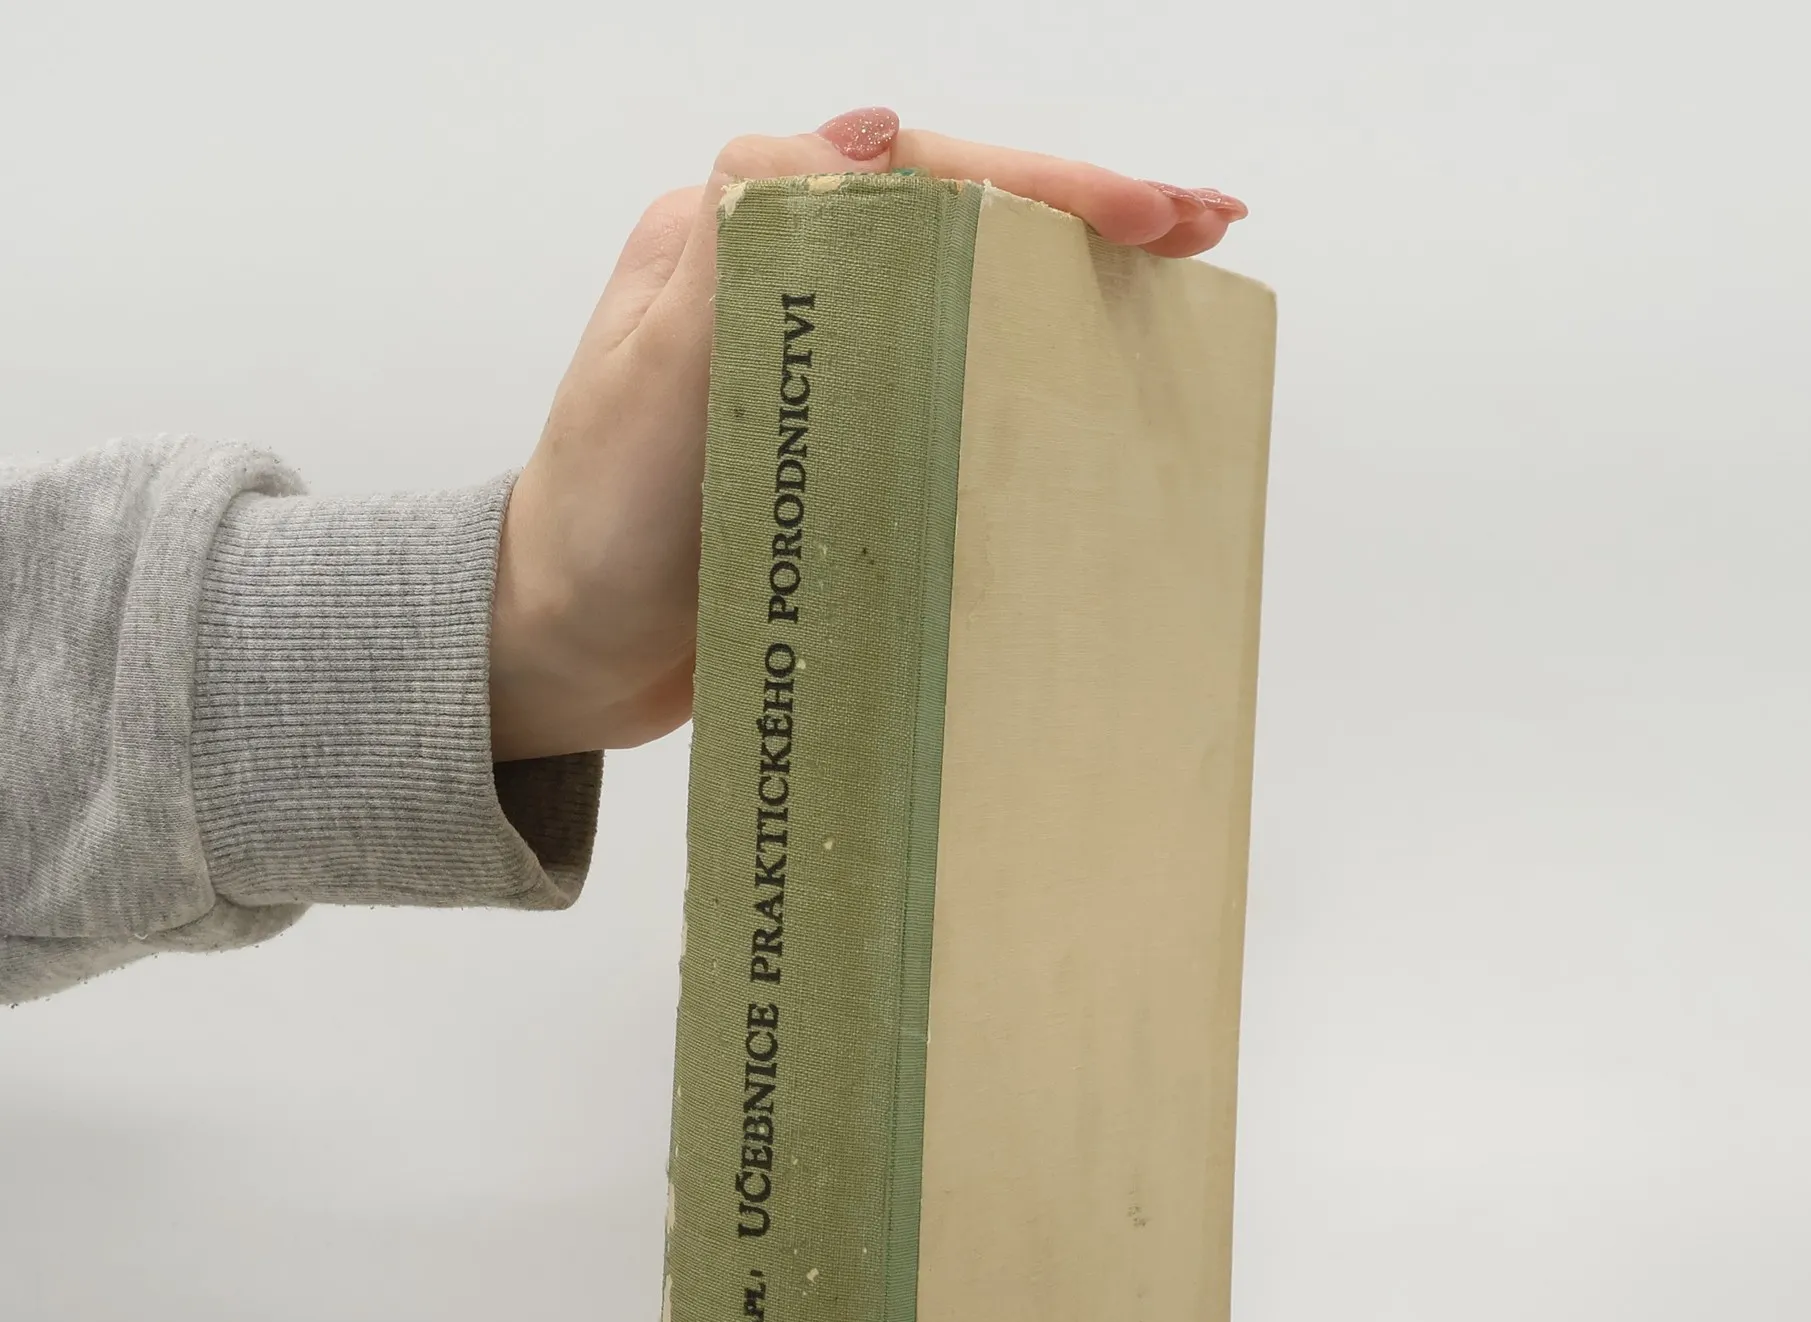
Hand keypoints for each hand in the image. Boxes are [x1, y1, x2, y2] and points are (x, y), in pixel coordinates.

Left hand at [486, 110, 1248, 761]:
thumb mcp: (651, 375)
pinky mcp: (841, 443)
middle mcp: (790, 285)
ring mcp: (822, 365)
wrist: (563, 652)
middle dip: (1087, 215)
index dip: (1041, 185)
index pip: (919, 176)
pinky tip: (1095, 386)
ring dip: (1076, 283)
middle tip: (1206, 227)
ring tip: (1182, 288)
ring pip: (969, 294)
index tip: (1144, 212)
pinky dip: (1030, 374)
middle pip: (962, 220)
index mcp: (744, 239)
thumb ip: (741, 246)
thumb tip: (871, 139)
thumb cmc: (594, 526)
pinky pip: (951, 385)